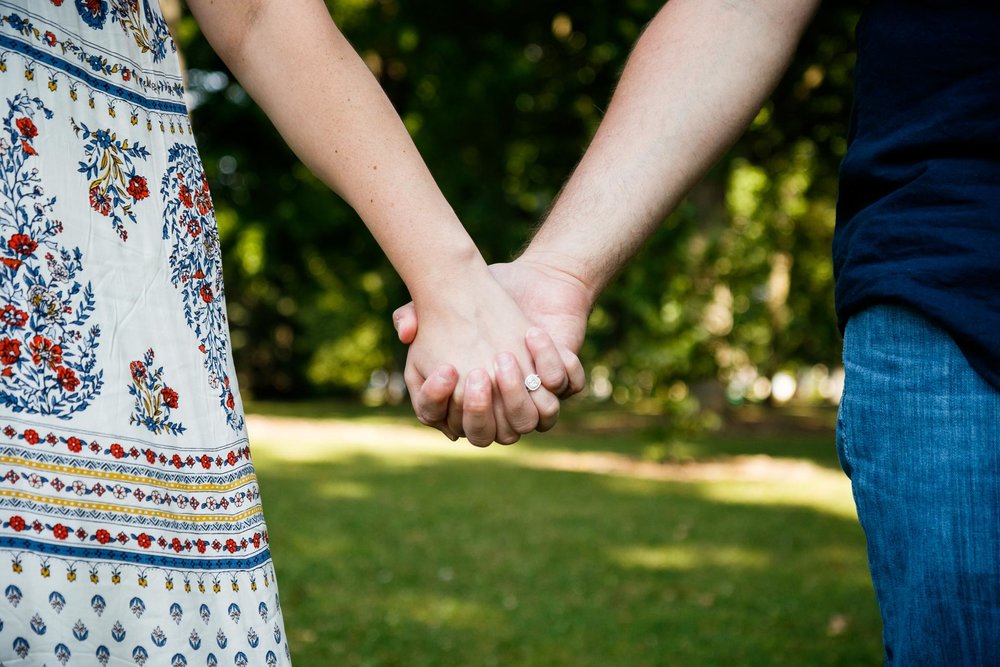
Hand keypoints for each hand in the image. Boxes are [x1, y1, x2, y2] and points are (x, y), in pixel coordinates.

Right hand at [395, 257, 590, 442]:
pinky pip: (564, 386)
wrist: (530, 283)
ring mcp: (535, 400)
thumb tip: (405, 330)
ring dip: (517, 394)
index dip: (442, 403)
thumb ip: (412, 315)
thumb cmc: (477, 302)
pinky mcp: (565, 381)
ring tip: (505, 357)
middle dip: (480, 409)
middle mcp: (501, 411)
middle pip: (487, 435)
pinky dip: (553, 366)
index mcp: (466, 403)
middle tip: (478, 373)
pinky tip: (534, 335)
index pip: (450, 423)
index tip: (445, 370)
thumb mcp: (438, 305)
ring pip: (530, 421)